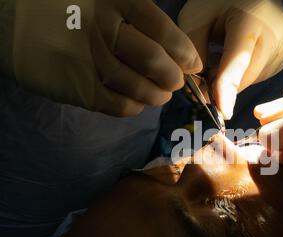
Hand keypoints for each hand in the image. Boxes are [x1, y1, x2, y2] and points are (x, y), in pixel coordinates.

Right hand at [3, 0, 201, 115]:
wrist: (12, 21)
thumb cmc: (68, 9)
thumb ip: (139, 17)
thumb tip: (180, 51)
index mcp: (116, 1)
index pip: (165, 33)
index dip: (186, 54)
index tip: (193, 64)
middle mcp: (104, 30)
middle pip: (156, 63)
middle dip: (174, 78)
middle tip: (175, 82)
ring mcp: (89, 61)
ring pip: (140, 88)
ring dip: (157, 95)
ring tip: (159, 93)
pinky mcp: (78, 88)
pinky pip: (119, 105)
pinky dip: (135, 107)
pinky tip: (136, 101)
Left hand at [178, 0, 282, 118]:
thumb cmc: (219, 0)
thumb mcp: (197, 18)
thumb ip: (194, 52)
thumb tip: (202, 90)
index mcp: (250, 20)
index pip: (237, 62)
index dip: (227, 90)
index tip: (222, 113)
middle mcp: (274, 34)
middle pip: (245, 76)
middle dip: (222, 85)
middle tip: (205, 75)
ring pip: (252, 79)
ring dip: (234, 79)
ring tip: (222, 56)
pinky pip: (261, 75)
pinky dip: (245, 73)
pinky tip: (238, 57)